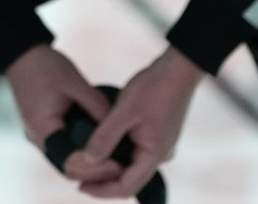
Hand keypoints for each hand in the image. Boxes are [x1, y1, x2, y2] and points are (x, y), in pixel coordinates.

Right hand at [3, 44, 123, 181]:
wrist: (23, 55)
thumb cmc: (46, 66)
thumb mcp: (74, 81)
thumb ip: (95, 103)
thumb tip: (116, 123)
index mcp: (43, 129)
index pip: (70, 162)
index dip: (94, 167)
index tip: (115, 163)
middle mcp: (38, 139)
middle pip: (67, 166)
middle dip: (93, 169)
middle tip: (118, 164)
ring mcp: (39, 136)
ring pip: (65, 160)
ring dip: (87, 161)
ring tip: (112, 157)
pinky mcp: (44, 129)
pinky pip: (62, 147)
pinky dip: (79, 150)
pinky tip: (96, 143)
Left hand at [63, 45, 203, 198]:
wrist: (179, 67)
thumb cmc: (154, 86)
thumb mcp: (125, 110)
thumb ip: (106, 136)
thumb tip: (87, 160)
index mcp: (155, 155)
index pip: (126, 187)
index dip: (102, 191)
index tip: (80, 187)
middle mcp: (160, 155)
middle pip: (129, 178)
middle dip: (104, 179)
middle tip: (78, 175)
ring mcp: (160, 144)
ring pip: (132, 164)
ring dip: (111, 164)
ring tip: (88, 160)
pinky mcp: (158, 134)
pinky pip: (136, 150)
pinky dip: (119, 151)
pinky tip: (105, 143)